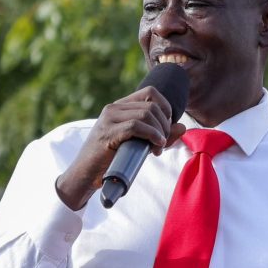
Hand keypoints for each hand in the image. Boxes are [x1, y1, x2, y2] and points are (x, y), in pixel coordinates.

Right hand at [55, 86, 186, 209]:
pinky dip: (151, 135)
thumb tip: (182, 126)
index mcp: (120, 107)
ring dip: (160, 132)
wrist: (85, 176)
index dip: (166, 108)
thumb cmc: (112, 160)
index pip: (151, 92)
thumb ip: (160, 135)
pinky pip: (136, 126)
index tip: (166, 128)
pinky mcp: (107, 133)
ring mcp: (109, 119)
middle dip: (165, 125)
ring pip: (146, 114)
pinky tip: (155, 146)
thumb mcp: (139, 144)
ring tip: (157, 148)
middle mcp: (113, 109)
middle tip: (162, 143)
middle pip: (152, 105)